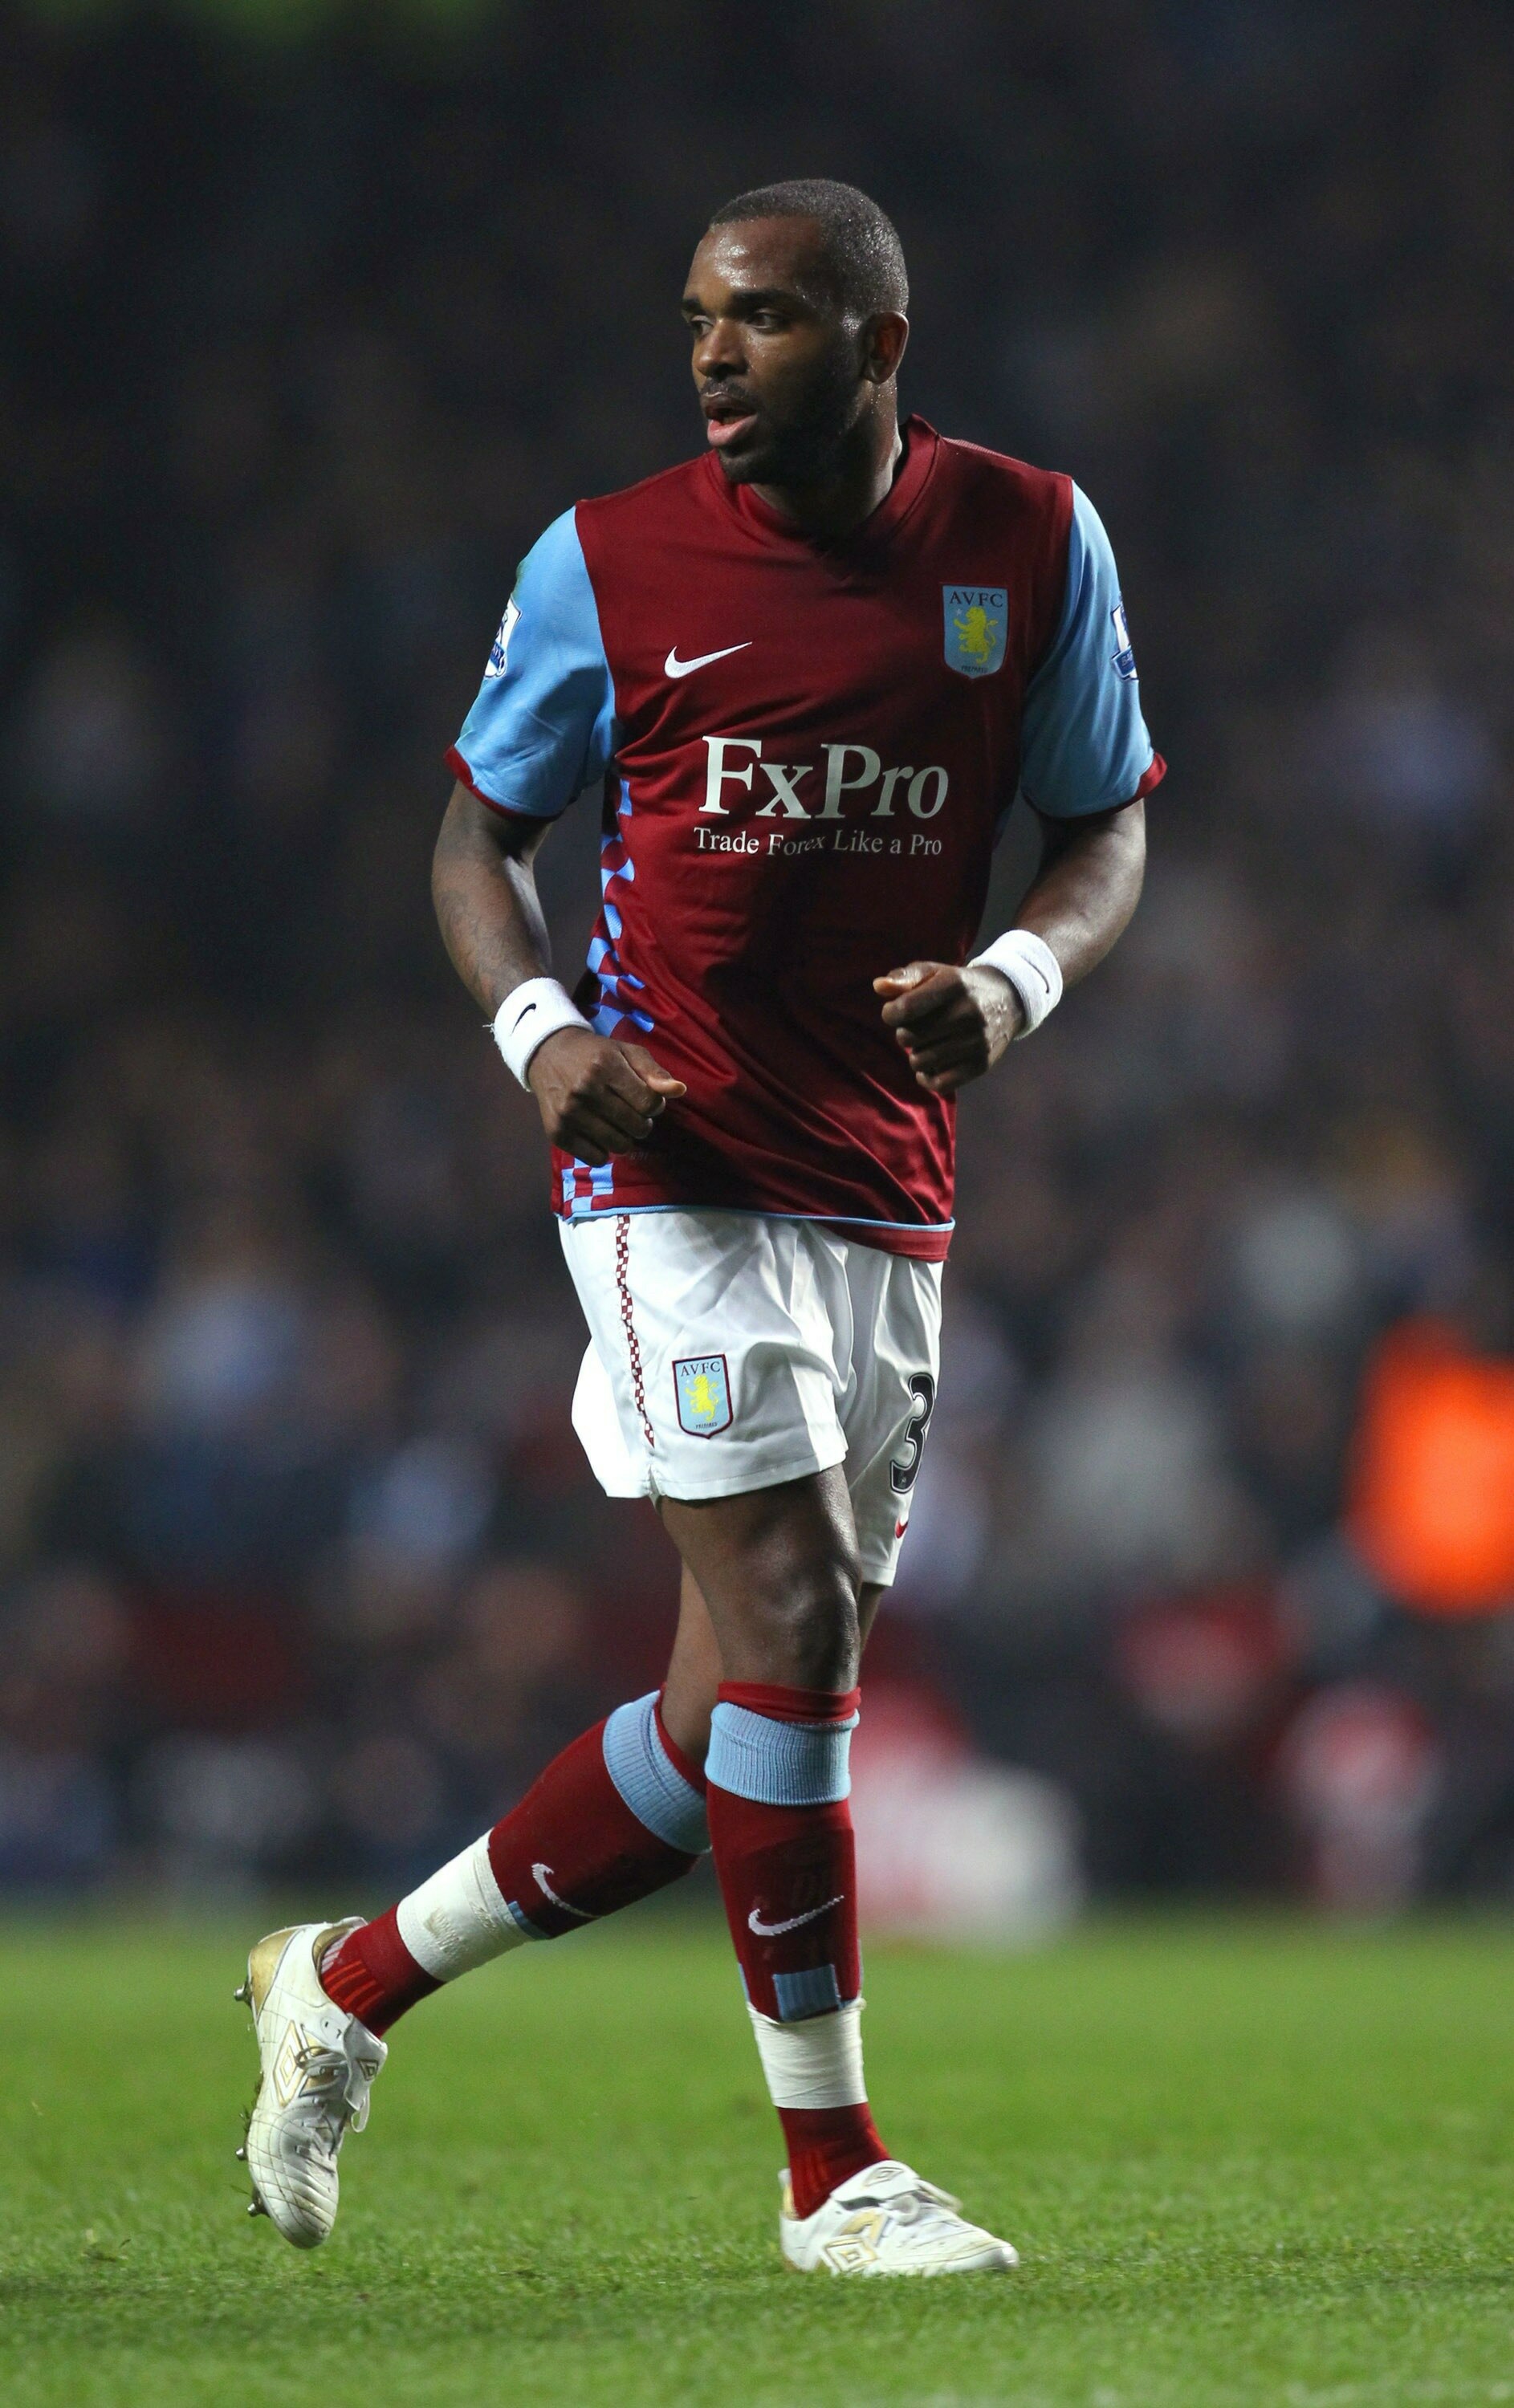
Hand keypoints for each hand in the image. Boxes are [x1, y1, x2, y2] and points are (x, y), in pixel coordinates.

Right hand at [527, 1030, 685, 1164]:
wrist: (547, 1054)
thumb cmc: (595, 1054)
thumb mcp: (626, 1052)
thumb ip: (654, 1072)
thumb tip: (680, 1091)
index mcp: (605, 1066)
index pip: (649, 1104)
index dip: (654, 1105)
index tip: (645, 1099)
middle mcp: (585, 1090)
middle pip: (636, 1128)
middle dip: (641, 1122)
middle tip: (630, 1111)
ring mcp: (568, 1113)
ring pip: (619, 1146)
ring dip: (624, 1138)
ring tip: (615, 1122)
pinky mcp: (557, 1132)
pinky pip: (596, 1159)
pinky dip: (602, 1150)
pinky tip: (598, 1133)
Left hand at [873, 960, 1023, 1094]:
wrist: (1007, 999)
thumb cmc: (958, 986)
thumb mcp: (934, 973)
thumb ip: (905, 978)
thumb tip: (879, 986)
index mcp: (953, 984)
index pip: (905, 1009)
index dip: (890, 1014)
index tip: (895, 1013)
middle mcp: (968, 1012)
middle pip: (909, 1037)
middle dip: (904, 1034)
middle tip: (916, 1028)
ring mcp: (977, 1040)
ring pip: (920, 1061)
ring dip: (915, 1055)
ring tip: (927, 1044)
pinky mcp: (982, 1064)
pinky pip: (940, 1084)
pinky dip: (927, 1078)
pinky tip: (928, 1068)